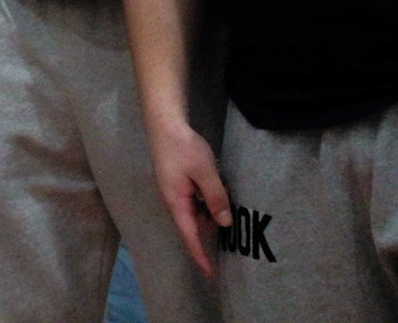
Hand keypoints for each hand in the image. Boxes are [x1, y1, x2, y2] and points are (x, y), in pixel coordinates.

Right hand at [149, 118, 231, 279]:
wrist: (165, 123)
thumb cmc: (183, 148)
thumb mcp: (205, 173)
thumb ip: (216, 199)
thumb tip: (225, 223)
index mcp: (177, 203)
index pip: (190, 237)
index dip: (201, 257)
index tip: (211, 275)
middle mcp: (173, 202)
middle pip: (195, 225)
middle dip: (212, 228)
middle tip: (232, 222)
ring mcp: (175, 192)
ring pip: (196, 212)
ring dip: (211, 211)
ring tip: (226, 199)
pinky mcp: (178, 182)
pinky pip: (195, 200)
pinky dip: (207, 200)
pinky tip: (217, 188)